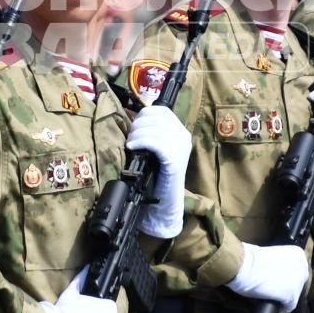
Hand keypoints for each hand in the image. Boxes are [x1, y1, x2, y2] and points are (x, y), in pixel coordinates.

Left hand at [127, 107, 190, 237]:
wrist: (166, 201)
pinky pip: (153, 142)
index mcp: (181, 131)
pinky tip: (131, 147)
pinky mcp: (174, 158)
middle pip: (154, 117)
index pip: (161, 110)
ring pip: (152, 129)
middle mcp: (183, 136)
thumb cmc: (157, 175)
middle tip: (130, 137)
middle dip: (137, 125)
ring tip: (130, 144)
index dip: (144, 114)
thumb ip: (153, 133)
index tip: (134, 125)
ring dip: (136, 134)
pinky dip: (139, 142)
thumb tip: (135, 118)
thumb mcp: (158, 149)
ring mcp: (180, 147)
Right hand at [228, 243, 310, 312]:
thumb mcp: (272, 254)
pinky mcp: (292, 296)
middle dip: (287, 286)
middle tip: (274, 288)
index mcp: (298, 254)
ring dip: (284, 296)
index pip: (297, 270)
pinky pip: (289, 306)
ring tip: (271, 296)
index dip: (287, 276)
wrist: (244, 265)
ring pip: (294, 295)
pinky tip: (272, 304)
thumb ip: (280, 263)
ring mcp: (298, 282)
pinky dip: (281, 307)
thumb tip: (278, 272)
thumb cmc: (251, 258)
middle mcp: (303, 267)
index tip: (278, 279)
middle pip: (298, 282)